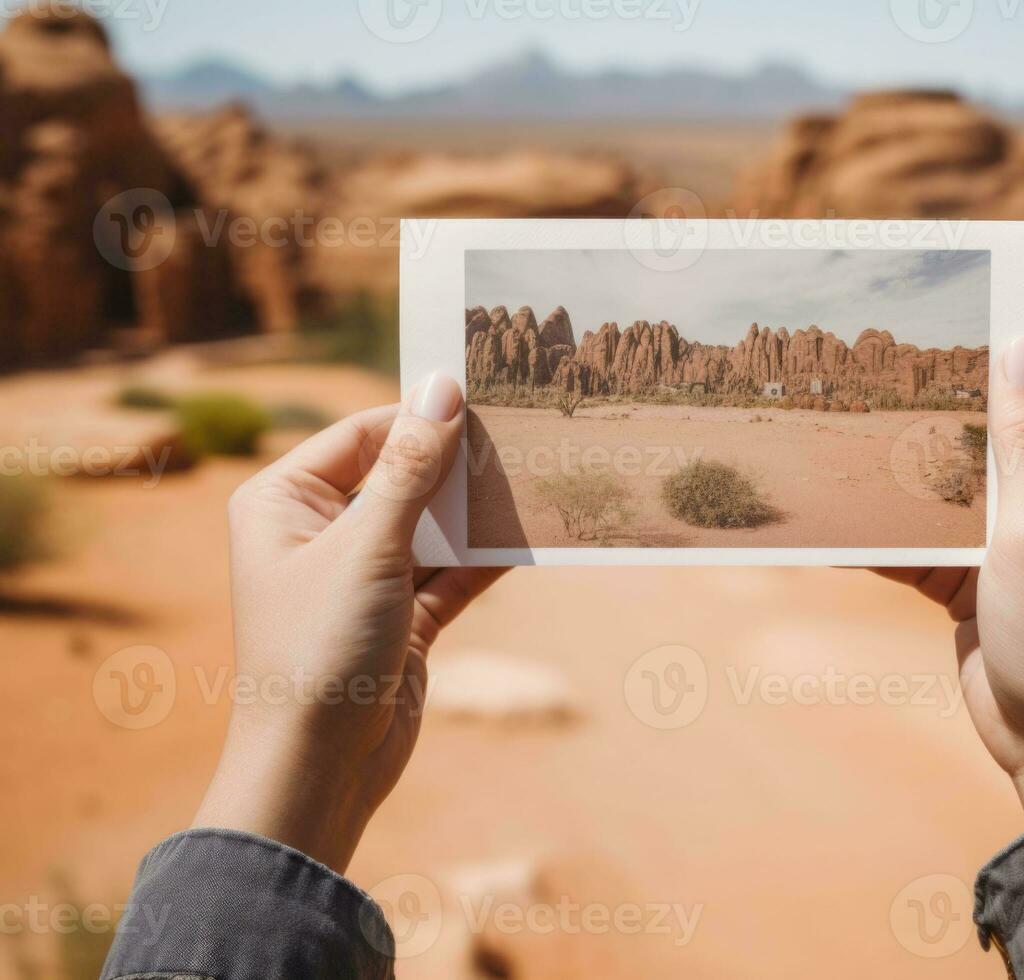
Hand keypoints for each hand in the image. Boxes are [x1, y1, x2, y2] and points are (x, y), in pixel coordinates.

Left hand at [193, 374, 504, 872]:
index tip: (487, 396)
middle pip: (401, 478)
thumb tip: (442, 389)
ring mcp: (363, 578)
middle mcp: (319, 533)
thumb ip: (409, 468)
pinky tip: (530, 535)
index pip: (362, 435)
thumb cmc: (319, 647)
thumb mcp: (368, 546)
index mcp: (283, 502)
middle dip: (457, 465)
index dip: (420, 417)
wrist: (318, 768)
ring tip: (535, 477)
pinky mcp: (402, 620)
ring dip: (476, 513)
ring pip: (431, 528)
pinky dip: (485, 560)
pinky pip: (450, 574)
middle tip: (521, 434)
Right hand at [877, 338, 1023, 824]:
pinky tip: (848, 527)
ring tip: (856, 447)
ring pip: (969, 488)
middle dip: (951, 423)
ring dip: (919, 481)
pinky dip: (903, 539)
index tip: (950, 337)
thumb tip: (1022, 351)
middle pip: (1009, 439)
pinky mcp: (992, 577)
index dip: (1010, 370)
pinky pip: (943, 541)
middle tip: (885, 388)